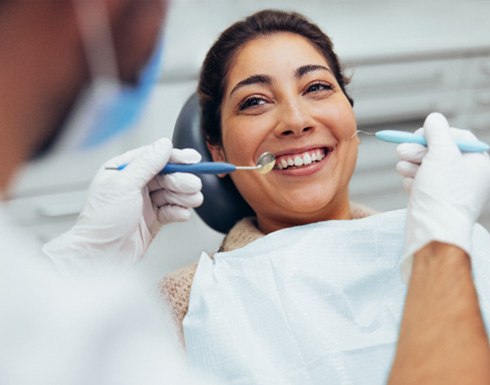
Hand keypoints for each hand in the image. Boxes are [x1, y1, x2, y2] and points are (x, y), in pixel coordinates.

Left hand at [43, 138, 202, 271]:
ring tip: (192, 200)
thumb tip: (163, 146)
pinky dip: (180, 211)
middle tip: (193, 185)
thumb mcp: (124, 185)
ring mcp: (144, 202)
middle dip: (182, 180)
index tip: (192, 159)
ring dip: (184, 196)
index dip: (174, 157)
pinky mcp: (153, 219)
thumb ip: (146, 164)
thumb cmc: (102, 222)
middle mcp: (134, 185)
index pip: (153, 157)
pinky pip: (172, 210)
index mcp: (122, 170)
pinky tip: (183, 213)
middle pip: (166, 175)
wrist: (101, 256)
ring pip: (172, 193)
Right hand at [396, 113, 489, 279]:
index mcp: (480, 163)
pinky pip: (421, 182)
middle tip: (402, 151)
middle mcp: (468, 176)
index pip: (458, 136)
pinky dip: (413, 181)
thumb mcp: (442, 153)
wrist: (433, 231)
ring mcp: (450, 189)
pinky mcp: (435, 200)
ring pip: (427, 166)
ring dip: (411, 164)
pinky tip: (410, 185)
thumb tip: (434, 119)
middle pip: (439, 151)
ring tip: (403, 168)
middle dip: (419, 150)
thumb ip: (438, 131)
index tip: (420, 135)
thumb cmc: (444, 194)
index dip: (437, 133)